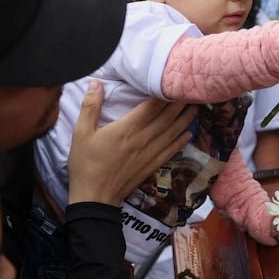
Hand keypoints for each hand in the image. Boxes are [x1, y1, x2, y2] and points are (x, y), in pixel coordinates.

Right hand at [67, 81, 196, 204]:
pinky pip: (171, 150)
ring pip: (172, 132)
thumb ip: (90, 106)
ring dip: (185, 119)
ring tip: (197, 106)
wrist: (95, 197)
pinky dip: (181, 140)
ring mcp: (150, 153)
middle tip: (192, 90)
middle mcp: (143, 139)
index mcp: (127, 129)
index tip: (175, 81)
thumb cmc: (86, 164)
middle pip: (167, 117)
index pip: (152, 106)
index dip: (165, 93)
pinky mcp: (152, 165)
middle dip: (180, 102)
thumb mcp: (81, 133)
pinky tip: (189, 133)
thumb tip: (95, 82)